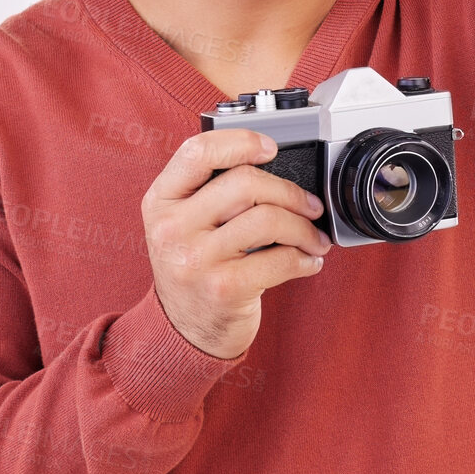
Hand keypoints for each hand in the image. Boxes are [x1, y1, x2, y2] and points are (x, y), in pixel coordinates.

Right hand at [141, 129, 332, 358]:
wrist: (185, 331)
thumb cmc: (195, 269)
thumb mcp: (183, 223)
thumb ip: (209, 190)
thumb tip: (271, 161)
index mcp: (160, 201)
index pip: (197, 152)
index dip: (241, 142)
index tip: (270, 148)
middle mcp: (171, 228)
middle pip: (245, 182)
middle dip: (291, 192)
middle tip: (310, 206)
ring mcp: (195, 260)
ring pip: (268, 218)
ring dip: (304, 227)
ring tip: (313, 237)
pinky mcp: (223, 288)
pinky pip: (280, 259)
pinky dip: (304, 258)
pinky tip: (307, 261)